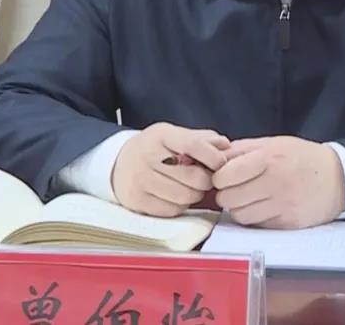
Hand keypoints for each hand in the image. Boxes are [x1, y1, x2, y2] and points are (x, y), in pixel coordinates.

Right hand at [112, 123, 229, 216]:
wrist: (118, 164)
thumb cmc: (155, 149)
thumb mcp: (174, 135)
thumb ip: (202, 138)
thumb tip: (226, 146)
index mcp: (161, 135)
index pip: (193, 145)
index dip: (213, 157)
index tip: (221, 163)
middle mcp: (147, 156)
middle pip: (193, 177)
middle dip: (206, 181)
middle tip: (205, 179)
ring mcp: (140, 180)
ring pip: (185, 197)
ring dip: (195, 195)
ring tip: (191, 187)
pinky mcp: (137, 201)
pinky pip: (172, 210)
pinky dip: (180, 206)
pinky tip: (176, 196)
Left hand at [212, 136, 344, 228]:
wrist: (339, 177)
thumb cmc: (302, 157)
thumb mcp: (273, 143)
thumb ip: (242, 149)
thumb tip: (214, 158)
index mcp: (269, 158)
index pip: (225, 175)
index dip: (219, 177)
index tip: (225, 176)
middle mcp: (275, 182)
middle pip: (229, 198)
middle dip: (226, 194)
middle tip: (235, 189)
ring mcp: (283, 205)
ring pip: (240, 215)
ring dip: (239, 208)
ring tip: (248, 199)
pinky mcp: (289, 223)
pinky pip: (257, 225)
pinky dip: (254, 218)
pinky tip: (262, 207)